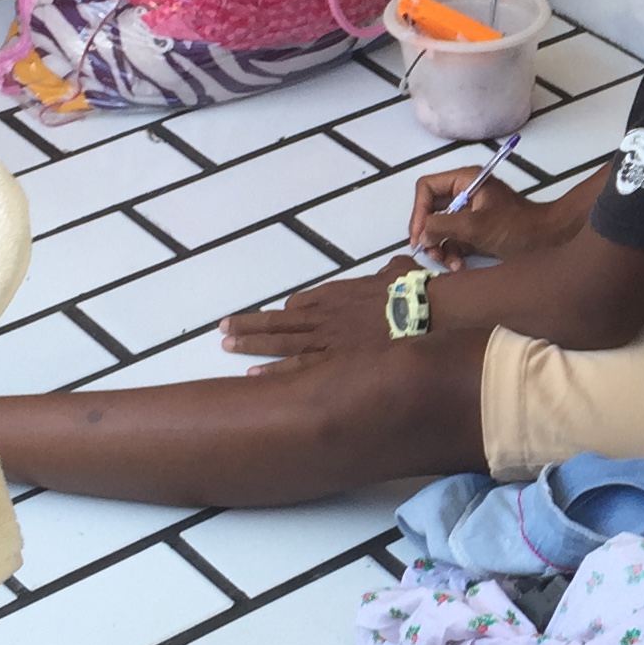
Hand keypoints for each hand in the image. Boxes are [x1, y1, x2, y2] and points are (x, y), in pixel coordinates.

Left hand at [219, 273, 394, 369]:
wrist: (420, 311)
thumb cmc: (411, 290)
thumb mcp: (398, 272)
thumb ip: (391, 271)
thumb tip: (396, 268)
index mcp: (335, 294)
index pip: (301, 303)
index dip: (287, 312)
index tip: (278, 317)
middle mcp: (323, 315)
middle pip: (279, 322)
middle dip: (250, 326)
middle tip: (224, 329)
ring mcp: (326, 340)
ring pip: (281, 343)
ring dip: (252, 345)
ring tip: (228, 347)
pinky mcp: (334, 361)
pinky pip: (298, 368)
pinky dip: (275, 372)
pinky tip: (254, 376)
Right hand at [409, 169, 578, 269]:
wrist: (549, 241)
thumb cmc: (516, 227)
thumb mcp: (476, 226)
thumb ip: (443, 226)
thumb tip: (421, 236)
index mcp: (465, 181)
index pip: (426, 188)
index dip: (418, 211)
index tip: (419, 236)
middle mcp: (465, 194)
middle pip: (430, 211)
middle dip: (428, 234)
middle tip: (430, 254)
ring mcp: (470, 214)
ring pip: (440, 229)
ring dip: (440, 249)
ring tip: (447, 263)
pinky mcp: (476, 233)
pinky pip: (453, 242)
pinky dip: (452, 255)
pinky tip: (459, 267)